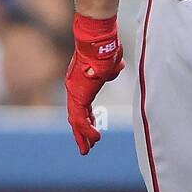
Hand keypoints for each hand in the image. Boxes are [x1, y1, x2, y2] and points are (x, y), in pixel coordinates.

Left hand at [65, 14, 124, 153]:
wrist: (99, 41)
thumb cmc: (105, 47)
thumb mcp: (111, 62)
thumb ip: (112, 68)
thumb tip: (117, 66)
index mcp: (81, 82)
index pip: (81, 106)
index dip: (86, 118)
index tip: (91, 126)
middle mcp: (74, 88)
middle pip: (76, 116)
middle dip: (81, 133)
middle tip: (85, 147)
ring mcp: (75, 92)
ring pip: (76, 120)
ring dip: (82, 136)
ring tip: (87, 150)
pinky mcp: (79, 96)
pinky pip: (80, 119)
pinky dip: (87, 130)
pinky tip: (95, 139)